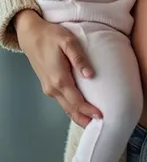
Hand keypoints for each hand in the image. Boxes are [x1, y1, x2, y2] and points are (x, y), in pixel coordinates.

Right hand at [15, 10, 100, 126]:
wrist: (31, 35)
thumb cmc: (51, 36)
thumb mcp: (68, 41)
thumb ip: (79, 58)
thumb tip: (90, 75)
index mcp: (59, 79)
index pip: (77, 101)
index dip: (89, 110)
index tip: (101, 116)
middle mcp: (53, 88)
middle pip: (70, 109)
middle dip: (84, 118)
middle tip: (99, 126)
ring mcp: (49, 88)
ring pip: (65, 107)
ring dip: (77, 115)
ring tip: (91, 121)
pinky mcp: (48, 85)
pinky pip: (61, 101)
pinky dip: (71, 108)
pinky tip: (78, 109)